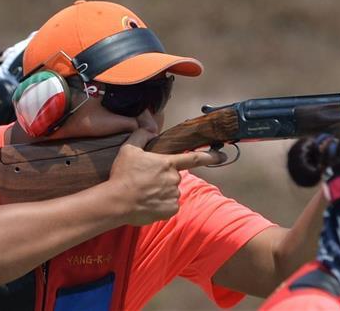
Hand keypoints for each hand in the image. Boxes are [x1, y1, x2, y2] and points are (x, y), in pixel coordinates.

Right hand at [108, 113, 223, 225]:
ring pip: (171, 192)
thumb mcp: (129, 149)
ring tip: (144, 193)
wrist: (116, 202)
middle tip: (146, 182)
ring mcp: (174, 195)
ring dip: (162, 192)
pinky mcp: (170, 210)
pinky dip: (161, 205)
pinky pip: (169, 206)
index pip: (194, 158)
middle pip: (174, 177)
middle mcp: (175, 179)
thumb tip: (149, 129)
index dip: (210, 156)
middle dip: (164, 179)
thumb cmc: (123, 175)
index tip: (223, 156)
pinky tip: (147, 203)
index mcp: (168, 163)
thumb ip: (141, 136)